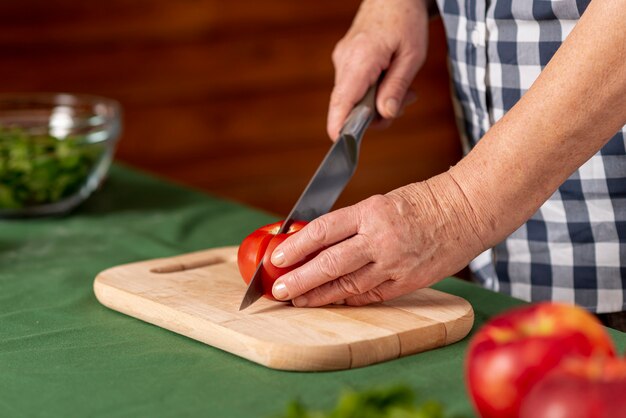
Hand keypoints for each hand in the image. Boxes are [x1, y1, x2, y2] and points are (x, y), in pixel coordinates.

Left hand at [269, 172, 487, 306]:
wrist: (467, 211)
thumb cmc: (423, 202)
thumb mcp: (381, 202)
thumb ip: (353, 224)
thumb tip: (318, 243)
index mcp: (371, 212)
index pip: (323, 231)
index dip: (296, 247)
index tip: (277, 258)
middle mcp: (380, 239)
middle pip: (330, 264)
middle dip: (300, 280)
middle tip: (278, 291)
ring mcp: (395, 264)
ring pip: (348, 285)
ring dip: (319, 295)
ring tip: (298, 300)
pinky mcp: (408, 282)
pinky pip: (371, 295)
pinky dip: (349, 299)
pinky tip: (331, 301)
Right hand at [327, 0, 429, 138]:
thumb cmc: (406, 20)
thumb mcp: (412, 56)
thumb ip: (397, 87)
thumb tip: (385, 115)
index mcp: (360, 59)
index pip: (341, 101)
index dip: (339, 126)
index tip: (342, 144)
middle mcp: (344, 61)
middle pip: (348, 105)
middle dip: (375, 115)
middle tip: (404, 102)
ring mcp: (341, 61)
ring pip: (352, 98)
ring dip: (376, 103)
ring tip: (403, 89)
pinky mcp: (344, 62)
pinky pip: (353, 88)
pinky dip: (370, 92)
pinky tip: (389, 80)